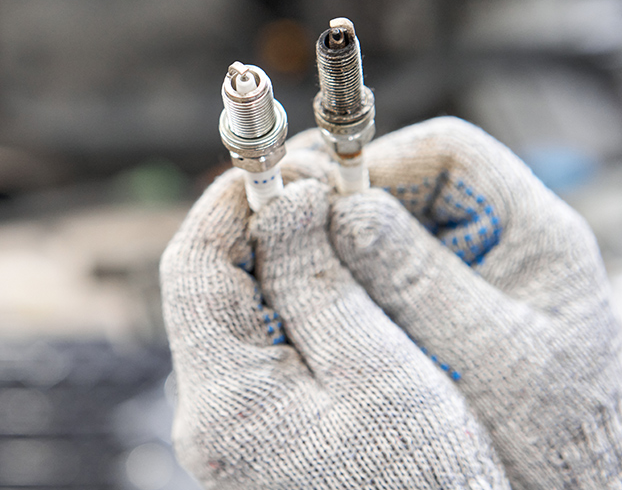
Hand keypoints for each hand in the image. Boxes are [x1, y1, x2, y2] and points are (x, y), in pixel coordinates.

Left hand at [159, 158, 508, 488]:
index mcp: (225, 402)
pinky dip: (287, 308)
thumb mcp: (381, 373)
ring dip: (276, 265)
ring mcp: (223, 432)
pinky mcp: (249, 437)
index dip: (231, 201)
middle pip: (206, 288)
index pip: (194, 266)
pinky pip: (252, 350)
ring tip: (332, 232)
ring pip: (231, 314)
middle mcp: (204, 419)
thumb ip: (321, 281)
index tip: (279, 163)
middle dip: (256, 229)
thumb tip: (288, 197)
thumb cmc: (427, 483)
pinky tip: (332, 291)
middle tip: (315, 191)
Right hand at [329, 117, 621, 488]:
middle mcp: (500, 236)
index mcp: (531, 228)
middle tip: (291, 223)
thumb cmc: (545, 427)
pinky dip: (350, 276)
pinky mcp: (444, 300)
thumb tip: (346, 211)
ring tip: (300, 264)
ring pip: (389, 224)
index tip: (321, 190)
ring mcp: (471, 268)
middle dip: (347, 198)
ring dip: (342, 241)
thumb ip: (416, 279)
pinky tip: (322, 297)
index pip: (448, 153)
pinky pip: (385, 268)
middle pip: (410, 182)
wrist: (564, 481)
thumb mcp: (481, 349)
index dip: (376, 159)